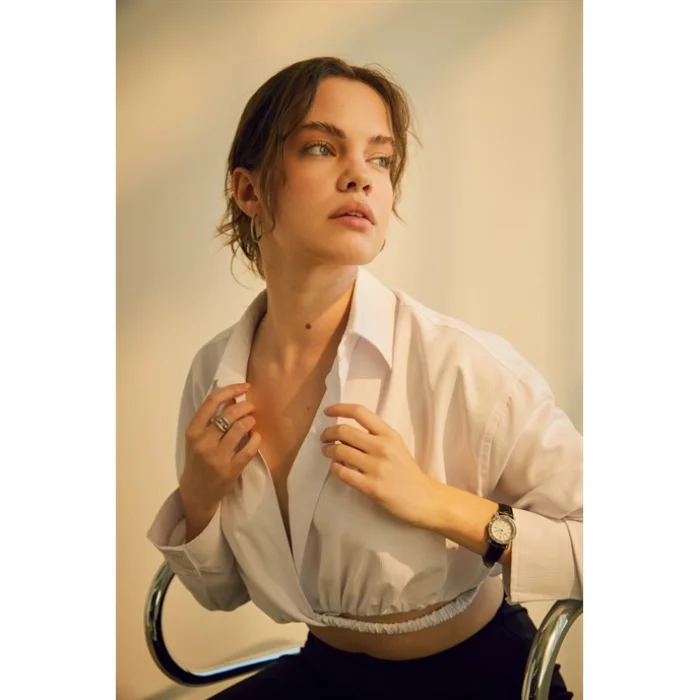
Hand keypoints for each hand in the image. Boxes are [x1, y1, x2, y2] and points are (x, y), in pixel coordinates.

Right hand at [179, 382, 260, 531]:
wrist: (196, 492)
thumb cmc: (198, 459)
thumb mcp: (198, 437)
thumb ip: (211, 417)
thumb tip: (233, 396)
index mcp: (193, 431)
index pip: (212, 402)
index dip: (231, 390)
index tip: (245, 386)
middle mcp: (203, 442)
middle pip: (230, 414)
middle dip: (246, 406)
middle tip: (251, 407)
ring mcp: (217, 457)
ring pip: (241, 428)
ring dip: (251, 420)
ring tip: (252, 421)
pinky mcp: (231, 470)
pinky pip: (250, 448)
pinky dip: (256, 438)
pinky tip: (256, 436)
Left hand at [320, 403, 438, 528]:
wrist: (424, 499)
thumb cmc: (407, 471)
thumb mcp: (396, 446)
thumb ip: (375, 436)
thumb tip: (344, 432)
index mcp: (389, 434)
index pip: (359, 412)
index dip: (339, 408)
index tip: (328, 412)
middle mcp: (382, 447)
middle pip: (344, 431)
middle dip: (328, 433)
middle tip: (324, 438)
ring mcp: (376, 467)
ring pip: (339, 451)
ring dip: (328, 450)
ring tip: (328, 452)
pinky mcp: (370, 487)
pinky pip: (342, 472)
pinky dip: (334, 467)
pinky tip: (336, 467)